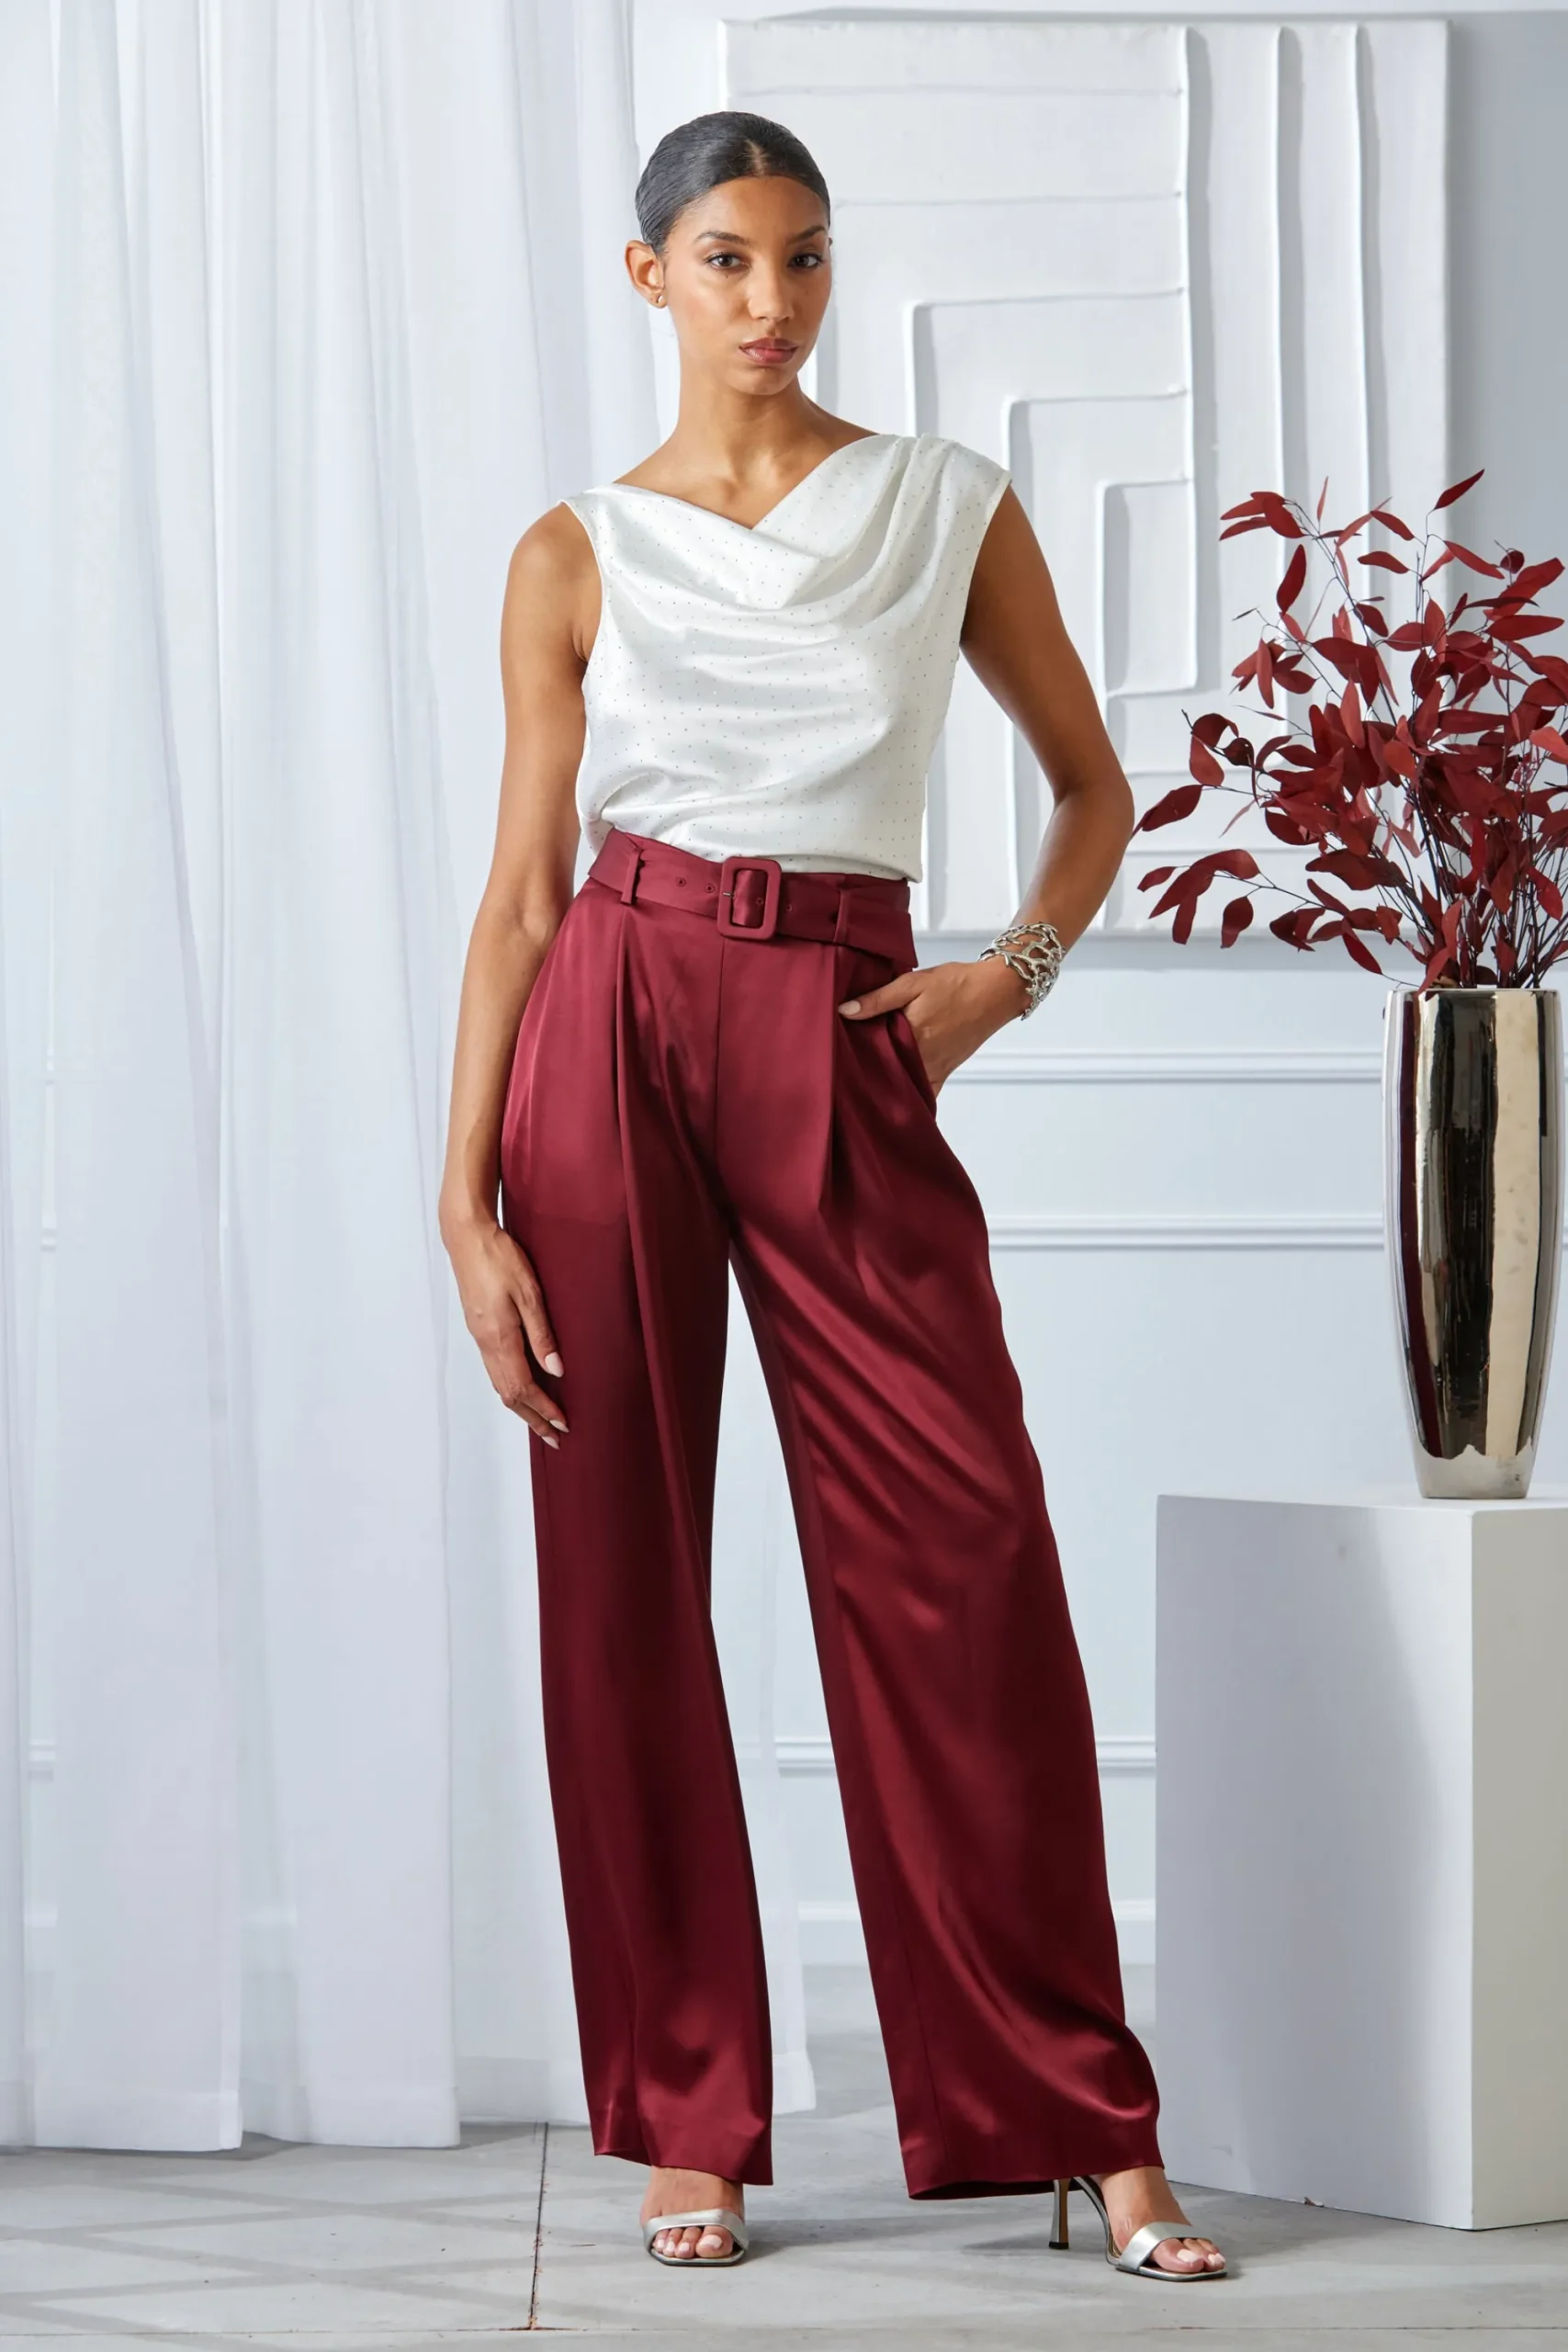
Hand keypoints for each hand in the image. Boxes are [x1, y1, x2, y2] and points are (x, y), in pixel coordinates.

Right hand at [443, 1215, 568, 1445]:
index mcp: (499, 1338)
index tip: (562, 1425)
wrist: (466, 1237)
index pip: (523, 1388)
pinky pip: (494, 1370)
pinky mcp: (478, 1328)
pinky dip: (510, 1387)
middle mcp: (485, 1344)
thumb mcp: (529, 1293)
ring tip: (541, 1419)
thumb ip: (542, 1334)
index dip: (543, 1410)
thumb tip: (556, 1371)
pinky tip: (522, 1388)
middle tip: (554, 1437)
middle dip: (532, 1418)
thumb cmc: (499, 1258)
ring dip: (521, 1406)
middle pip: (508, 1394)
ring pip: (499, 1384)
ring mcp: (479, 1337)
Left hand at [836, 956, 1027, 1091]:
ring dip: (886, 1085)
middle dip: (866, 1074)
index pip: (872, 1053)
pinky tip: (898, 1102)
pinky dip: (914, 1097)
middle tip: (844, 1074)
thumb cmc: (956, 984)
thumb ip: (878, 999)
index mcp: (911, 1035)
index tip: (836, 1058)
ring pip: (904, 1084)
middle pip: (886, 1072)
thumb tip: (844, 1011)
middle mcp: (923, 1057)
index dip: (853, 1057)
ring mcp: (936, 1067)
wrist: (995, 991)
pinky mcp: (947, 1070)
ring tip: (864, 1083)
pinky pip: (928, 1092)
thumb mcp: (913, 983)